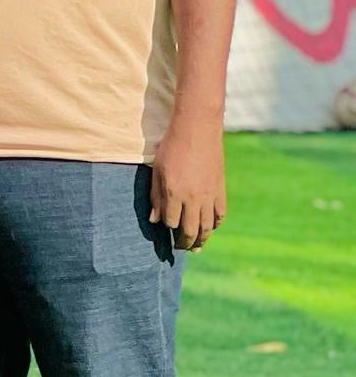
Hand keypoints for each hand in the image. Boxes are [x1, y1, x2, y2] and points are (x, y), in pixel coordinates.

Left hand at [151, 120, 225, 250]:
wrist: (197, 128)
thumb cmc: (172, 147)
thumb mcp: (157, 170)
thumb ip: (155, 197)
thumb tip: (155, 221)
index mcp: (173, 193)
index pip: (170, 222)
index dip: (167, 227)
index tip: (166, 228)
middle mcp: (192, 198)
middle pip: (190, 230)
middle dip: (184, 243)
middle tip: (180, 248)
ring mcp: (209, 195)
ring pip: (207, 227)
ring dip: (201, 239)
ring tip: (196, 247)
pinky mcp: (220, 189)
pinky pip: (219, 214)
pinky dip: (215, 224)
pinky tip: (210, 228)